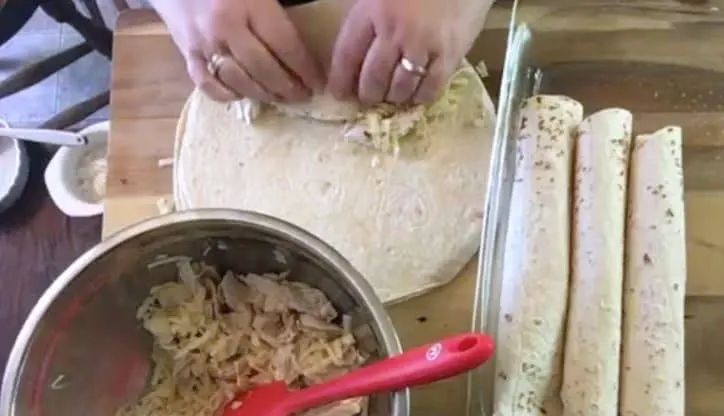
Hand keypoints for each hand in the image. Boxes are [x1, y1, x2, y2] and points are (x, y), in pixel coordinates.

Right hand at [150, 0, 324, 101]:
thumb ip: (278, 11)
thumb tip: (305, 45)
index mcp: (249, 4)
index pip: (285, 44)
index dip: (305, 68)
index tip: (318, 83)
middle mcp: (226, 26)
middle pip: (263, 68)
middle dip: (287, 87)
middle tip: (302, 96)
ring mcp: (204, 43)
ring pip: (238, 80)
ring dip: (263, 94)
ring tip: (279, 98)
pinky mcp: (187, 54)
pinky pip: (207, 84)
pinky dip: (226, 94)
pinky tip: (242, 94)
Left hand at [327, 0, 490, 105]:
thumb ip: (368, 20)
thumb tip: (355, 55)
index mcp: (372, 11)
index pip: (347, 54)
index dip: (340, 80)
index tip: (338, 94)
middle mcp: (395, 30)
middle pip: (373, 77)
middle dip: (368, 94)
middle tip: (369, 98)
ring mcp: (423, 44)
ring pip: (400, 87)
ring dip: (394, 97)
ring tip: (394, 96)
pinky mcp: (450, 54)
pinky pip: (431, 88)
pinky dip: (421, 97)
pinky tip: (419, 94)